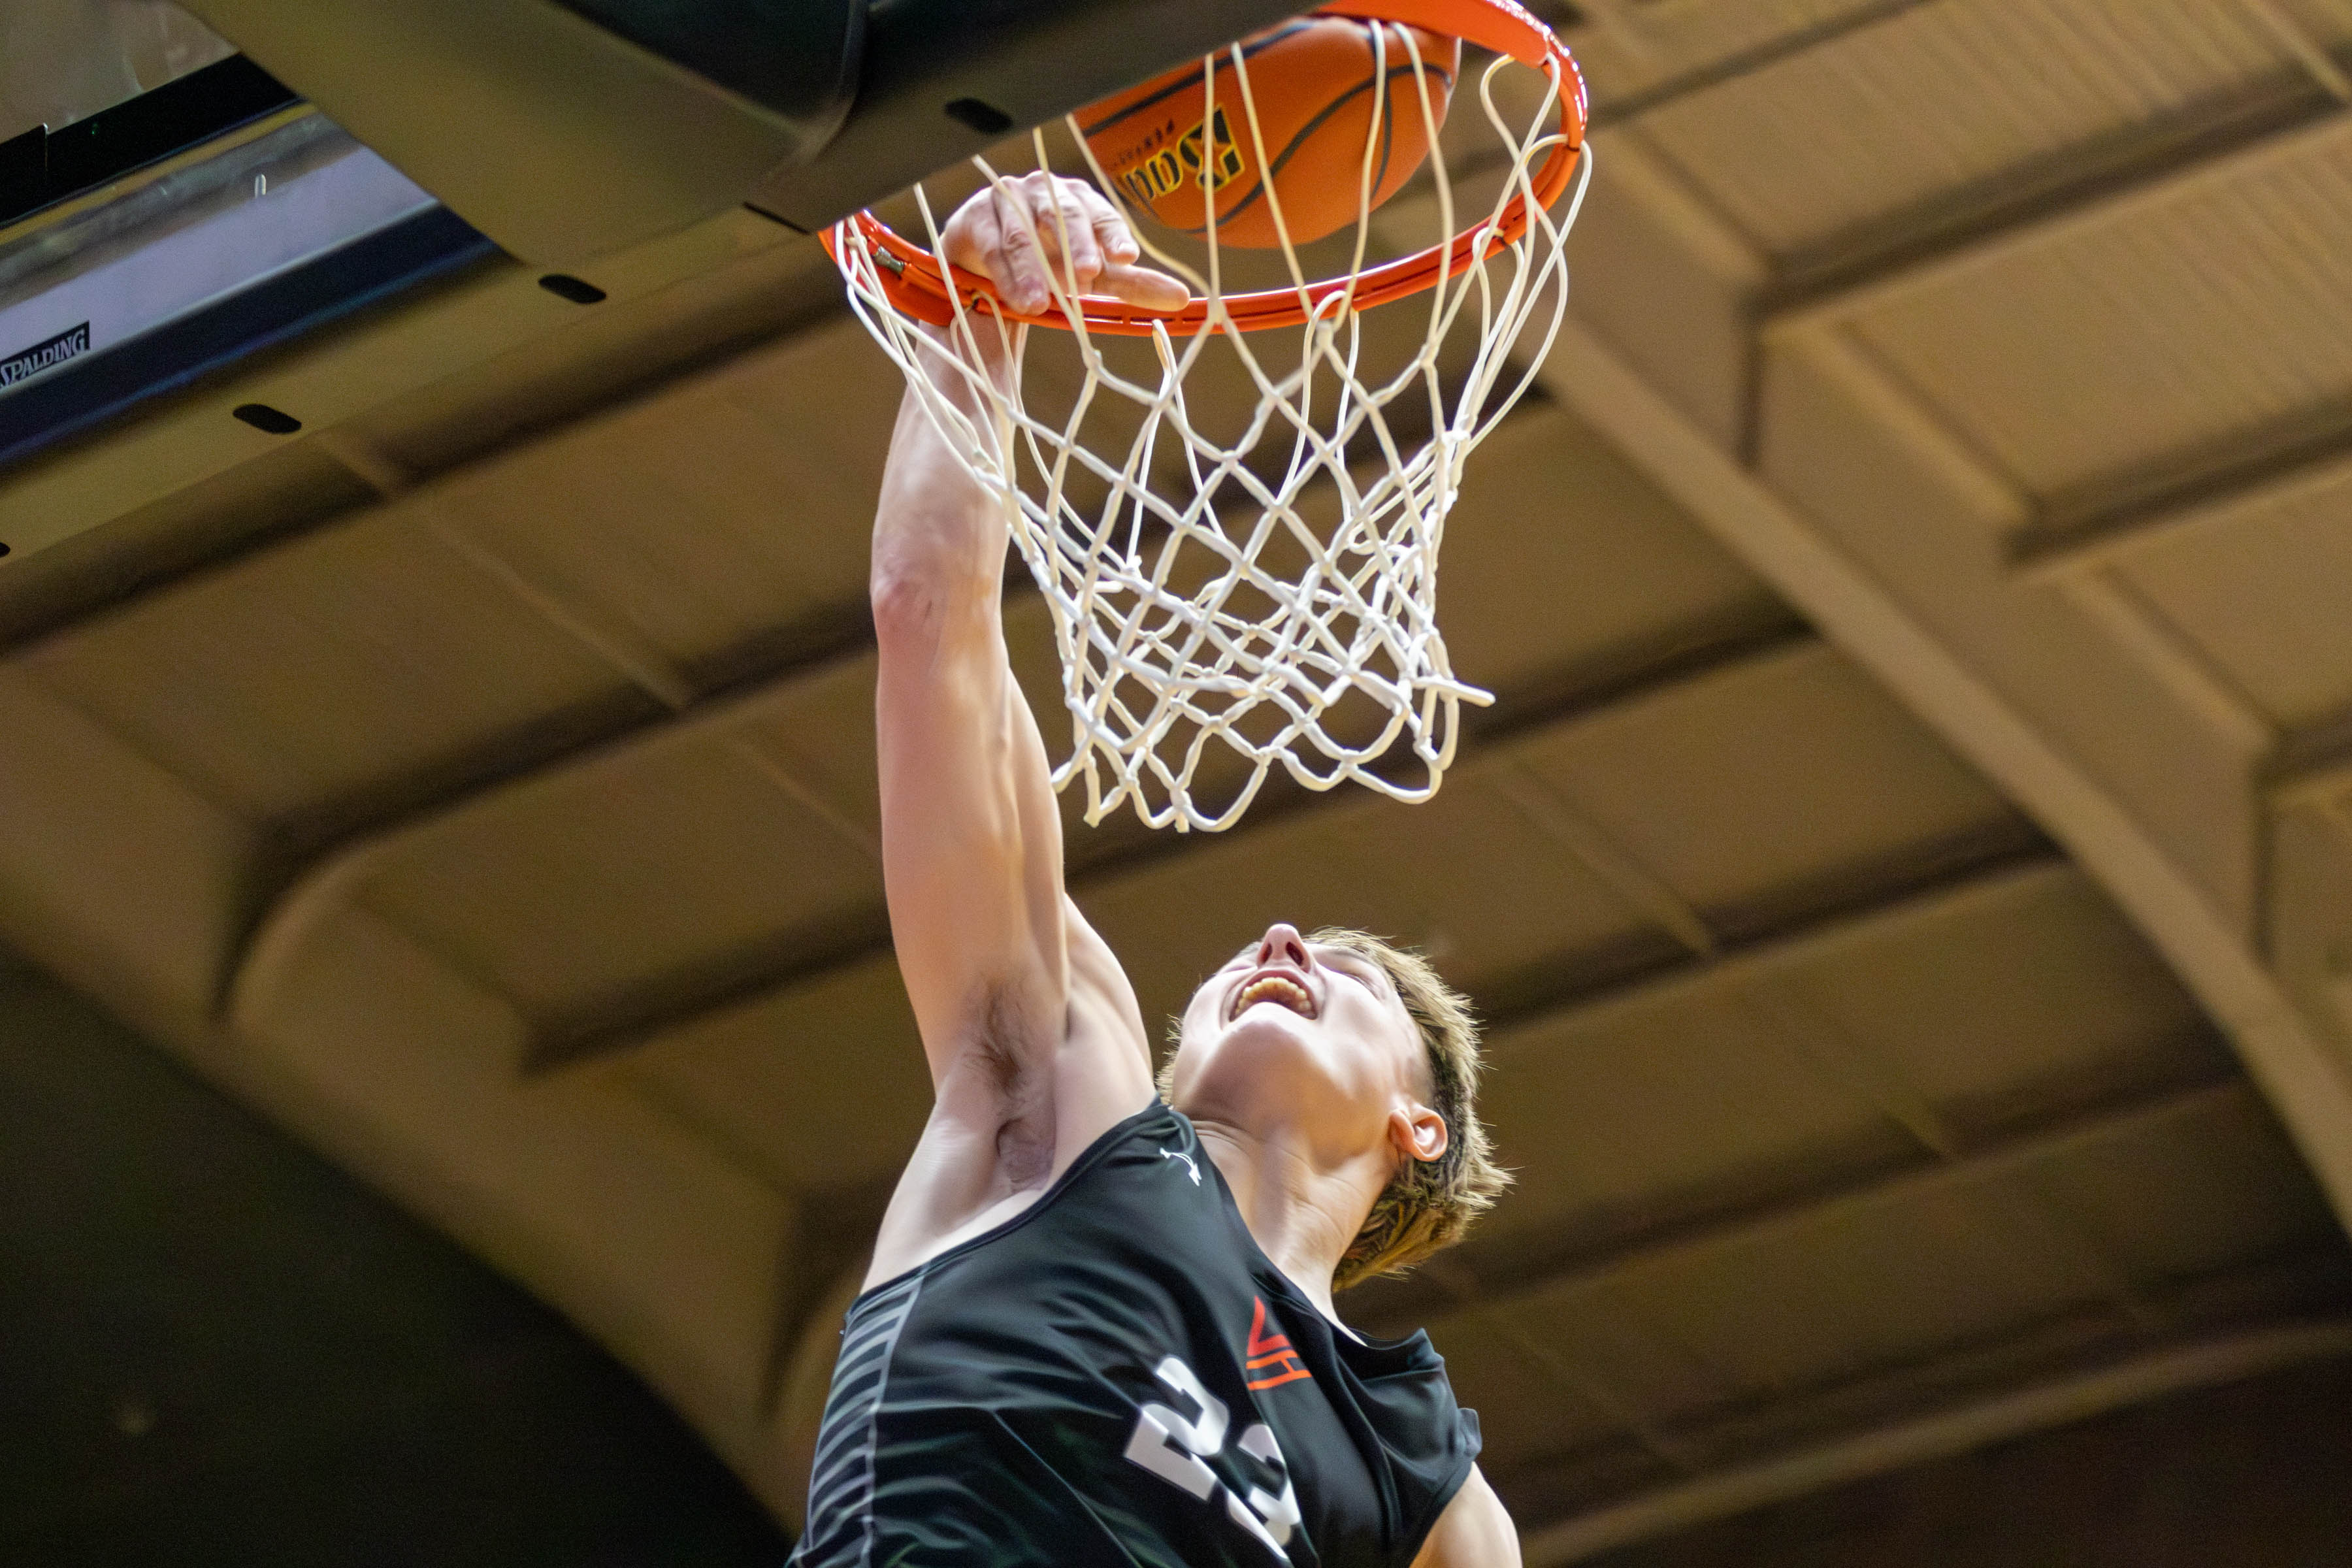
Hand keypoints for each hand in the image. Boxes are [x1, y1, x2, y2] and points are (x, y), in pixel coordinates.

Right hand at [939, 172, 1189, 315]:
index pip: (1102, 215)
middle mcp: (1047, 192)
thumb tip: (1181, 299)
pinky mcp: (977, 216)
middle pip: (1065, 215)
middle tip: (1086, 274)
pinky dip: (1006, 275)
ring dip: (1034, 270)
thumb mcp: (1090, 276)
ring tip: (1041, 304)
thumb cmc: (1046, 262)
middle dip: (1077, 245)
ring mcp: (1009, 199)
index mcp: (1081, 201)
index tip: (1127, 258)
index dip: (1114, 235)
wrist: (983, 260)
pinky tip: (1016, 299)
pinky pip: (993, 245)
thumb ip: (1129, 285)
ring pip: (1024, 233)